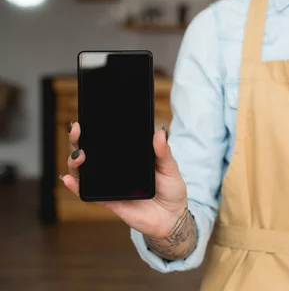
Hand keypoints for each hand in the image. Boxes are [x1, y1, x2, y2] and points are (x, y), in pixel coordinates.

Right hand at [61, 122, 187, 238]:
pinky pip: (87, 193)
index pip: (108, 140)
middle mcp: (115, 168)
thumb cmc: (171, 190)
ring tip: (79, 155)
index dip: (95, 129)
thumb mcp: (170, 168)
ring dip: (75, 161)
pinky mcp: (107, 200)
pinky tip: (69, 179)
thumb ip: (164, 152)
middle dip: (78, 139)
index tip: (88, 119)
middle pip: (90, 151)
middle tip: (77, 131)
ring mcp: (109, 184)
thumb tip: (160, 132)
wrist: (171, 218)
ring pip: (84, 170)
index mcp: (129, 156)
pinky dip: (75, 186)